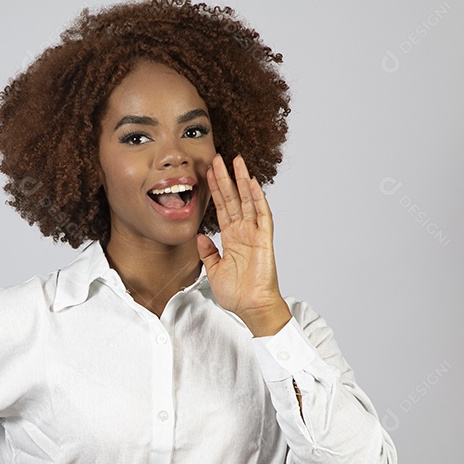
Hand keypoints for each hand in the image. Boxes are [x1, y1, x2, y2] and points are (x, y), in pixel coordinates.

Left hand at [196, 153, 290, 336]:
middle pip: (233, 198)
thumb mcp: (213, 270)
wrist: (251, 307)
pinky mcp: (264, 239)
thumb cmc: (237, 292)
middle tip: (218, 157)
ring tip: (236, 161)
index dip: (215, 189)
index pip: (222, 207)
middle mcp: (243, 231)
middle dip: (225, 177)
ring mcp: (254, 234)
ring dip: (242, 180)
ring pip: (248, 201)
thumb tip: (199, 236)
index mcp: (231, 238)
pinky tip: (252, 183)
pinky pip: (262, 215)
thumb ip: (207, 252)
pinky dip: (258, 198)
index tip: (207, 172)